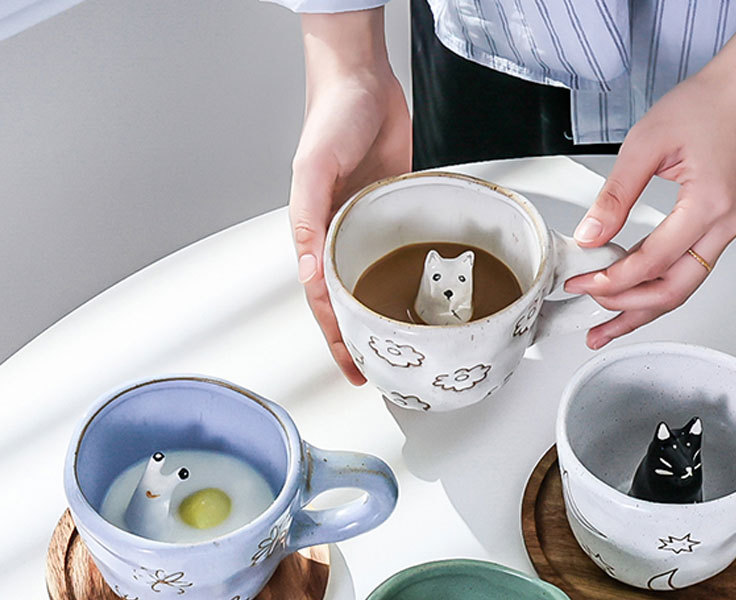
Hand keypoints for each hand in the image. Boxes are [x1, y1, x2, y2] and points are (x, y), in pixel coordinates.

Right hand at [291, 10, 410, 382]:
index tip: (354, 370)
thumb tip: (310, 273)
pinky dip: (404, 280)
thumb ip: (308, 219)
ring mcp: (367, 228)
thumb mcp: (314, 168)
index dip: (337, 339)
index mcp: (315, 235)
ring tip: (399, 349)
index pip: (325, 301)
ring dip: (381, 317)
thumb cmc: (331, 118)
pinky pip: (398, 255)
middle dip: (360, 341)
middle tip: (379, 374)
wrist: (363, 81)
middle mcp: (340, 238)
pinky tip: (417, 298)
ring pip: (372, 284)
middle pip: (349, 302)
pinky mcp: (393, 214)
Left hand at [564, 26, 735, 348]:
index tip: (581, 282)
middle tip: (592, 322)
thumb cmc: (709, 103)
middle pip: (672, 292)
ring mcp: (725, 231)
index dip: (611, 280)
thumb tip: (591, 236)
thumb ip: (615, 196)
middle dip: (627, 312)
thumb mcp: (647, 143)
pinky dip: (656, 290)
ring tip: (606, 328)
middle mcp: (723, 226)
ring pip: (681, 290)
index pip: (651, 262)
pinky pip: (686, 272)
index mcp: (708, 205)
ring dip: (642, 311)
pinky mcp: (719, 229)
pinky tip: (630, 296)